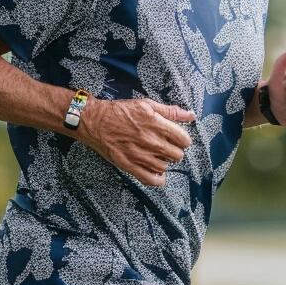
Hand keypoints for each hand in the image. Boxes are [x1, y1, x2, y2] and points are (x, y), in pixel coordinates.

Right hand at [76, 98, 195, 186]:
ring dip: (164, 163)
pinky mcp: (129, 165)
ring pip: (165, 167)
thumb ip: (170, 111)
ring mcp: (139, 155)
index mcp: (156, 124)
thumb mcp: (146, 104)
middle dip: (175, 151)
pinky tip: (156, 173)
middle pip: (176, 155)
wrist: (95, 121)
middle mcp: (150, 141)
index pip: (183, 139)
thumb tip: (190, 115)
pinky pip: (150, 180)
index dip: (183, 139)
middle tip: (167, 147)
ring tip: (158, 157)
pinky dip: (157, 179)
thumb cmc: (120, 111)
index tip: (178, 139)